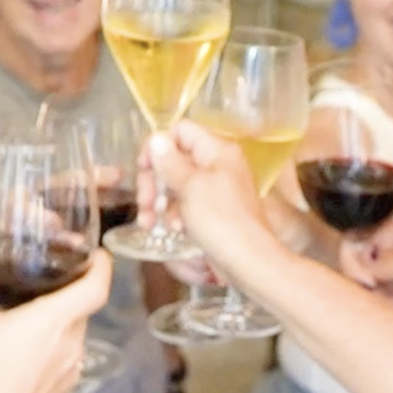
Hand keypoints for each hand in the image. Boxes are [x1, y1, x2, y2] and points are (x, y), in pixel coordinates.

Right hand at [0, 253, 113, 392]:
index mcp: (56, 319)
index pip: (97, 286)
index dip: (102, 266)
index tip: (98, 255)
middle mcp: (73, 343)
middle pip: (82, 309)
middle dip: (68, 294)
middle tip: (46, 282)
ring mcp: (72, 370)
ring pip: (73, 336)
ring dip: (57, 325)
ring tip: (28, 320)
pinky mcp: (64, 390)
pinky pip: (65, 361)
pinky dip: (52, 351)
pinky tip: (25, 354)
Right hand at [146, 120, 273, 259]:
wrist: (248, 261)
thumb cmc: (221, 221)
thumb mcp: (190, 187)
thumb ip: (170, 161)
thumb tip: (156, 138)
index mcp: (217, 150)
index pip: (180, 131)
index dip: (157, 146)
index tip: (144, 169)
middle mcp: (217, 164)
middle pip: (174, 158)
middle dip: (154, 180)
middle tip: (144, 202)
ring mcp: (215, 188)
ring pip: (176, 184)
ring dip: (159, 202)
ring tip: (150, 223)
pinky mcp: (213, 211)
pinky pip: (186, 204)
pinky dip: (174, 215)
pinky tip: (173, 230)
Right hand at [343, 221, 392, 303]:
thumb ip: (385, 266)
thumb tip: (360, 271)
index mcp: (385, 232)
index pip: (349, 245)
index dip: (351, 265)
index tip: (367, 282)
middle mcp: (382, 247)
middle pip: (353, 267)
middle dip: (367, 286)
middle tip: (389, 293)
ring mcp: (387, 264)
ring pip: (364, 284)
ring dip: (378, 296)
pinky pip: (378, 294)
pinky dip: (387, 302)